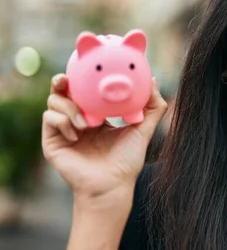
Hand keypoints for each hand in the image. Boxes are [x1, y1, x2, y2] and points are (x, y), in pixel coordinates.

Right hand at [42, 74, 167, 204]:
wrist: (112, 186)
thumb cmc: (127, 161)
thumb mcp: (143, 129)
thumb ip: (153, 107)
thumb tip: (154, 80)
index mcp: (96, 114)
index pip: (85, 88)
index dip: (83, 75)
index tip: (89, 63)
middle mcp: (77, 119)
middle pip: (62, 90)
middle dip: (62, 80)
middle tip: (68, 79)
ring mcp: (63, 130)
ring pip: (54, 102)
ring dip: (69, 107)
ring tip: (87, 124)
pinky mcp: (52, 141)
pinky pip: (49, 119)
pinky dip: (63, 121)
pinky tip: (78, 134)